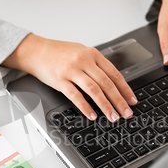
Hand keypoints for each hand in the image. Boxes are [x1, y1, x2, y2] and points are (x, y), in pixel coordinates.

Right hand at [2, 34, 137, 121]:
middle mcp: (84, 61)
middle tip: (126, 113)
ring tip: (113, 117)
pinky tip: (92, 115)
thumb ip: (95, 64)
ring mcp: (72, 70)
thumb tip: (111, 82)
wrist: (35, 50)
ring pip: (94, 90)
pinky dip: (86, 107)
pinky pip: (76, 96)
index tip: (132, 100)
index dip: (125, 89)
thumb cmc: (57, 53)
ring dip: (106, 105)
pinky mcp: (60, 80)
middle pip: (107, 83)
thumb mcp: (80, 52)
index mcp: (92, 54)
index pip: (114, 74)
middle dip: (119, 101)